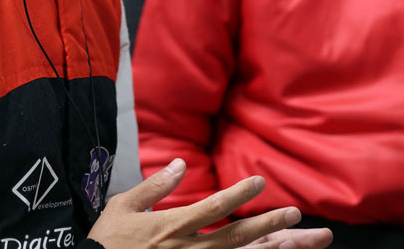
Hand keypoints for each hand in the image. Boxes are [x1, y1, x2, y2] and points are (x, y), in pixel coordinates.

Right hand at [88, 158, 331, 248]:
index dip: (237, 195)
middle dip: (268, 226)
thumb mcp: (122, 207)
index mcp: (170, 227)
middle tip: (295, 214)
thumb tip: (179, 163)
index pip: (211, 209)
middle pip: (235, 238)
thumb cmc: (106, 243)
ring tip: (297, 240)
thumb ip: (154, 186)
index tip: (260, 182)